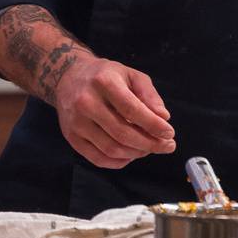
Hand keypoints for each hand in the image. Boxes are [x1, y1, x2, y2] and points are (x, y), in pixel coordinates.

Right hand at [52, 53, 175, 169]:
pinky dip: (119, 162)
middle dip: (150, 144)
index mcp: (103, 82)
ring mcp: (76, 122)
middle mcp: (86, 102)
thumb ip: (149, 94)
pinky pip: (98, 159)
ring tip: (149, 148)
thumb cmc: (104, 76)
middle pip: (123, 133)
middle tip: (166, 146)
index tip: (169, 133)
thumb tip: (163, 118)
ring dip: (136, 154)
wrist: (68, 77)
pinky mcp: (71, 137)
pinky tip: (131, 155)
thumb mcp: (130, 75)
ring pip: (112, 149)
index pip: (132, 110)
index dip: (153, 125)